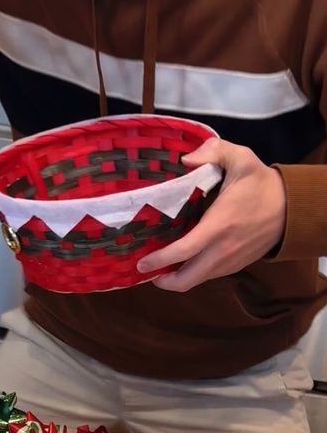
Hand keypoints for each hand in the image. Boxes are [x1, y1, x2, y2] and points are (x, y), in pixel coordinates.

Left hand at [137, 140, 286, 291]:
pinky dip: (193, 273)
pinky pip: (209, 276)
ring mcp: (230, 261)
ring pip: (197, 280)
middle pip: (187, 279)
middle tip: (148, 270)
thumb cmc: (261, 183)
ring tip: (162, 265)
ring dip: (178, 278)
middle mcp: (222, 249)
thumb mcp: (240, 158)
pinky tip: (184, 261)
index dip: (159, 260)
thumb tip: (185, 160)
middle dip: (164, 280)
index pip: (184, 251)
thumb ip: (213, 151)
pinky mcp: (236, 266)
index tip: (142, 262)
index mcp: (219, 225)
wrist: (291, 208)